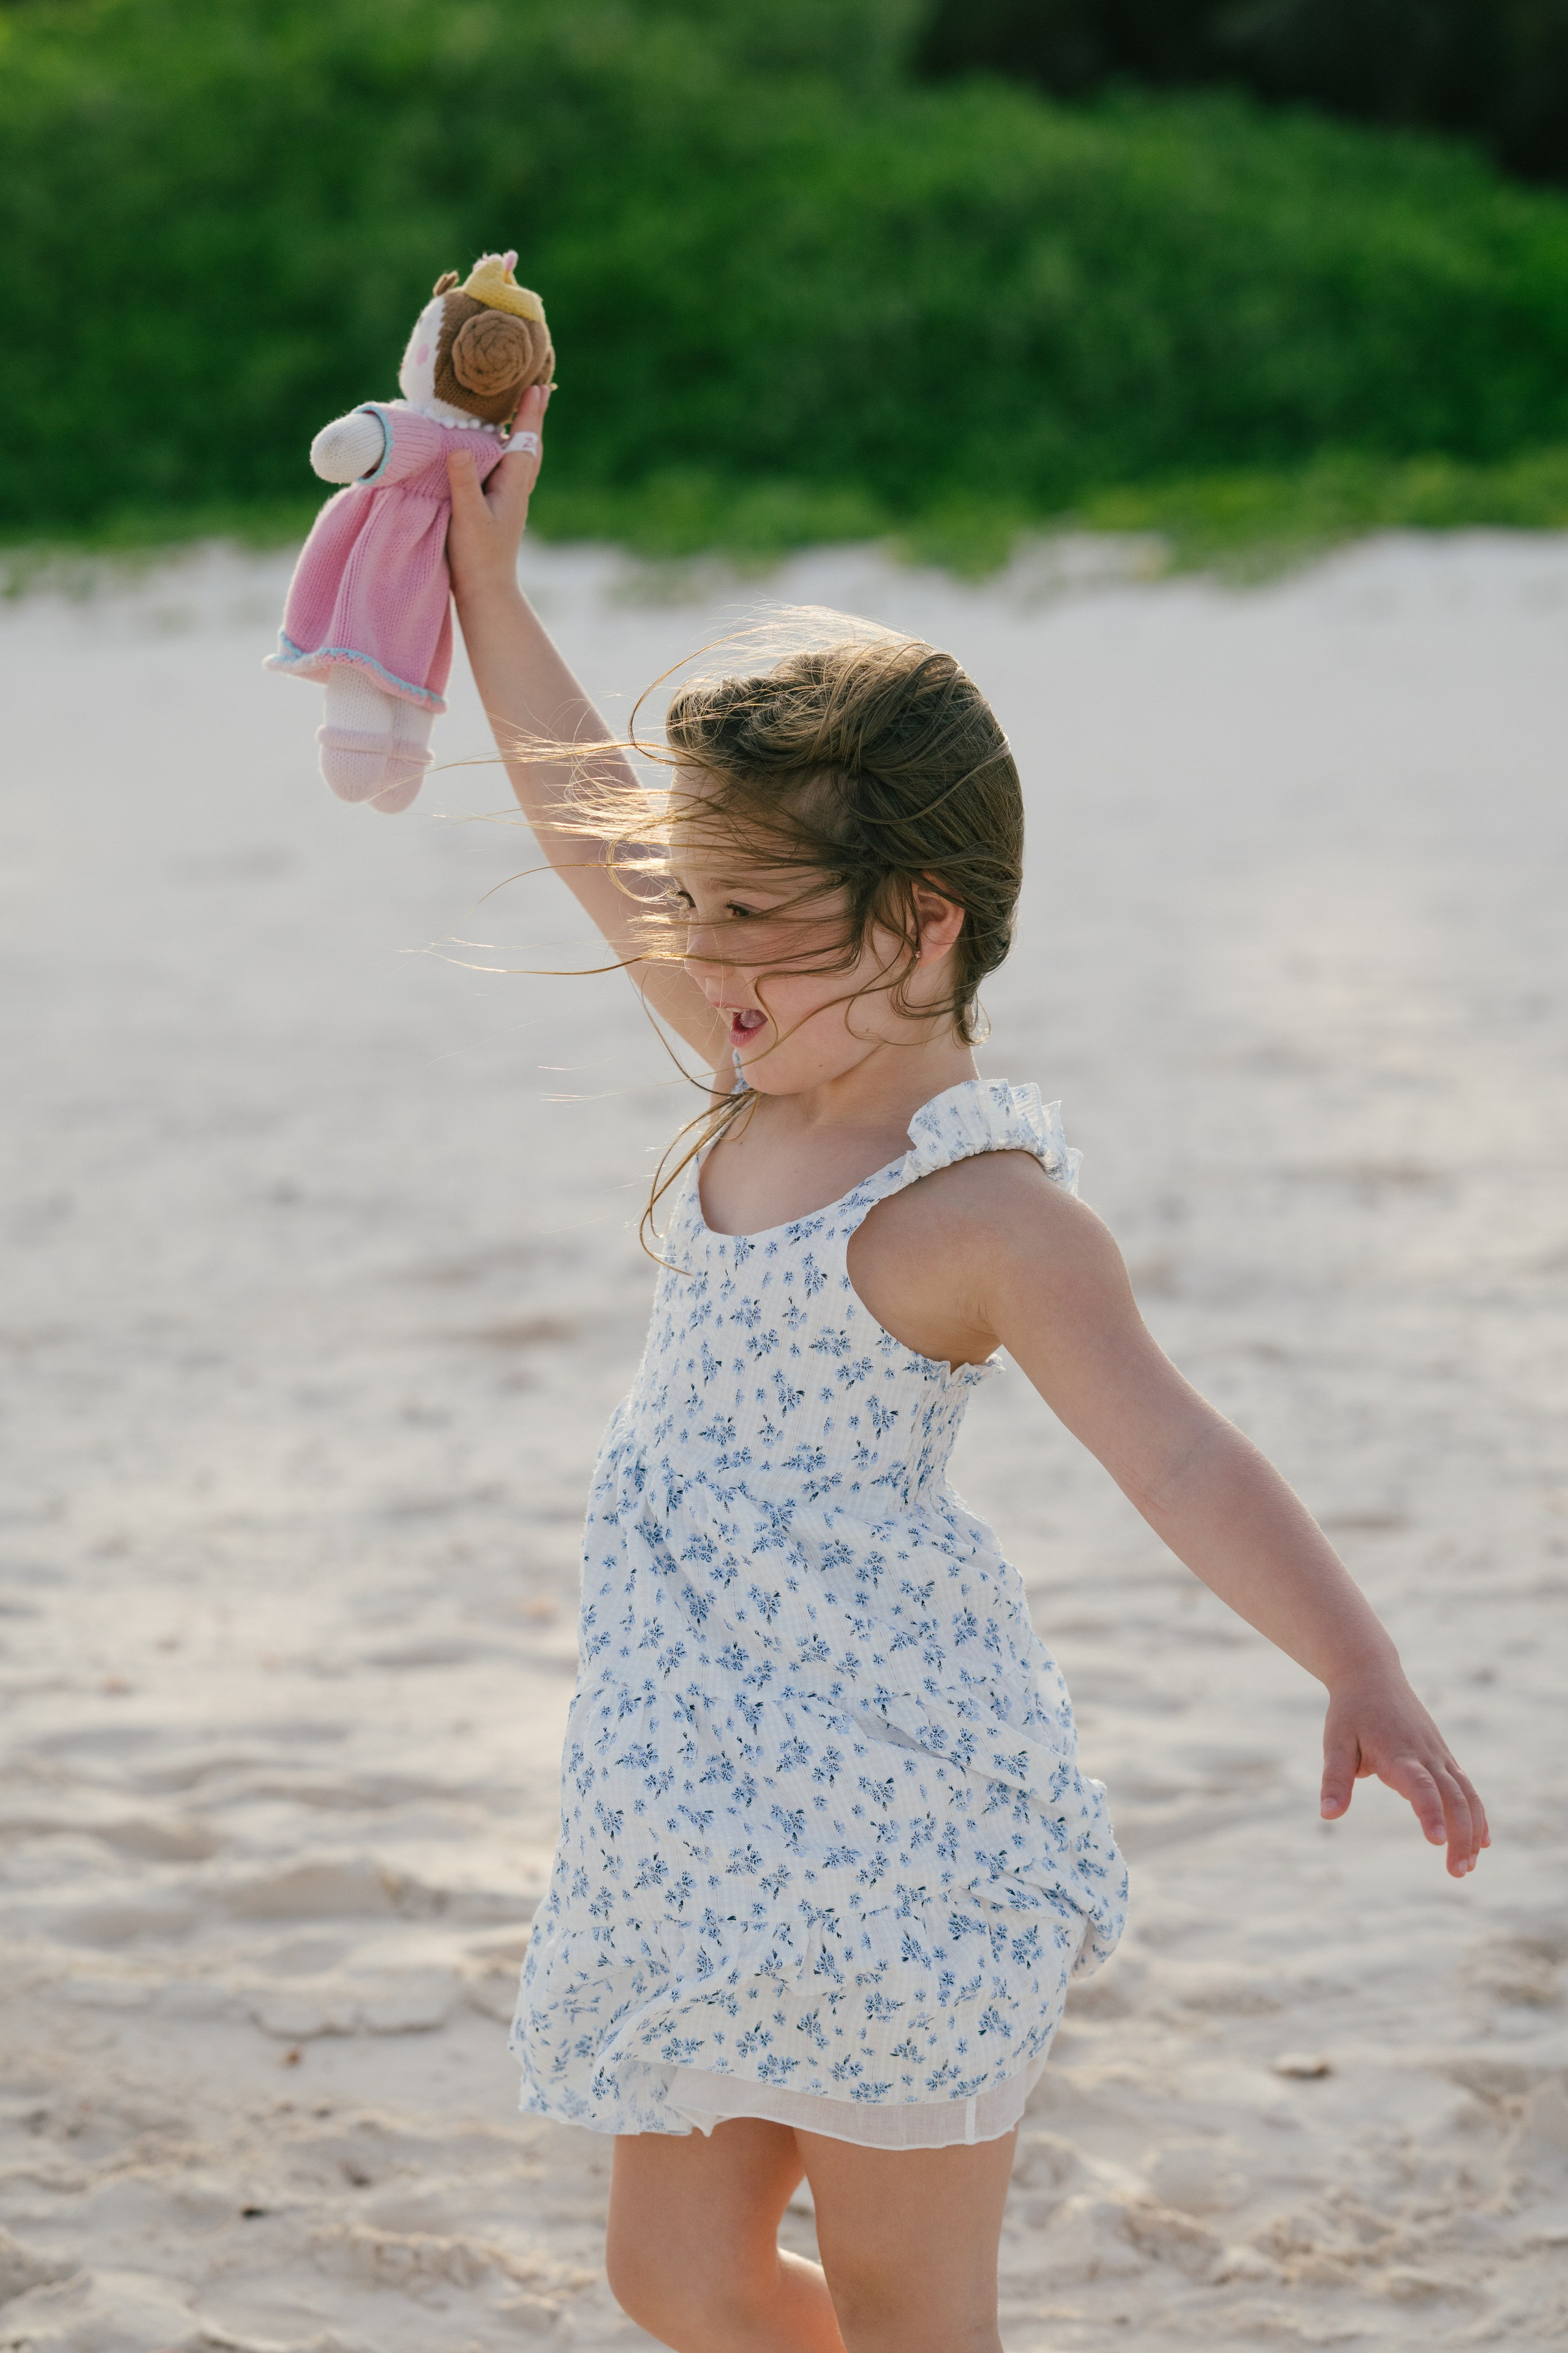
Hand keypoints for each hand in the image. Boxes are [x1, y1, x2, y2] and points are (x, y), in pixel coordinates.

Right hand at [445, 380, 549, 605]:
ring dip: (520, 432)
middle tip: (537, 388)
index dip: (529, 413)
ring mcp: (507, 499)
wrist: (485, 593)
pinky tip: (494, 451)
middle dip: (530, 416)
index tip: (537, 385)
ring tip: (520, 410)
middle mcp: (514, 489)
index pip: (525, 440)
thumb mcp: (468, 517)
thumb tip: (460, 447)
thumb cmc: (477, 557)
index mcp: (512, 485)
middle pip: (528, 444)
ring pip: (518, 457)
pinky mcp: (495, 508)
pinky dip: (503, 451)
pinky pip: (504, 470)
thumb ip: (464, 482)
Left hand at [1320, 1667, 1488, 1876]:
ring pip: (1467, 1795)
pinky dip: (1477, 1814)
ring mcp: (1439, 1755)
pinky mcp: (1444, 1756)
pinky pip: (1467, 1787)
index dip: (1430, 1813)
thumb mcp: (1335, 1743)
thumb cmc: (1350, 1713)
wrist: (1371, 1675)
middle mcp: (1426, 1755)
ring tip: (1469, 1866)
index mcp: (1398, 1753)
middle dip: (1459, 1836)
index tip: (1436, 1841)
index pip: (1421, 1787)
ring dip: (1472, 1830)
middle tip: (1456, 1872)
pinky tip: (1482, 1842)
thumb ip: (1335, 1780)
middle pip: (1453, 1798)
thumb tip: (1328, 1814)